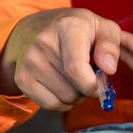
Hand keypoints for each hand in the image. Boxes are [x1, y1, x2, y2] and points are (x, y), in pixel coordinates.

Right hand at [0, 7, 121, 110]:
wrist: (37, 27)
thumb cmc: (77, 30)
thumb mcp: (102, 28)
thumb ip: (110, 46)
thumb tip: (109, 69)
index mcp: (67, 27)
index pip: (76, 68)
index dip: (92, 85)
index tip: (100, 83)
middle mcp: (43, 43)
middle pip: (73, 89)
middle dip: (87, 90)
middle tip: (88, 75)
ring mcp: (29, 61)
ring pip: (64, 99)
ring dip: (75, 96)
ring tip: (74, 78)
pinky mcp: (22, 78)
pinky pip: (49, 105)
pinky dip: (61, 102)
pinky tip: (62, 86)